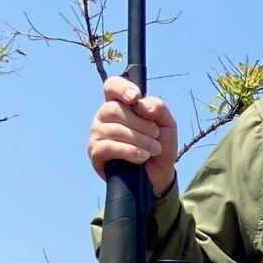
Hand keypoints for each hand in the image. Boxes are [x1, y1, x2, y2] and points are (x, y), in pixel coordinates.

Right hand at [87, 76, 178, 195]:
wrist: (158, 175)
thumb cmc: (159, 145)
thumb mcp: (166, 124)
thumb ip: (158, 108)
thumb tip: (140, 104)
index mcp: (119, 104)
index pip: (112, 86)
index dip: (121, 88)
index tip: (136, 97)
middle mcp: (104, 116)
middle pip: (115, 109)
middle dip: (141, 124)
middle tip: (155, 135)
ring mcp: (97, 134)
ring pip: (115, 129)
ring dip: (141, 140)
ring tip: (154, 149)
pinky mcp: (96, 152)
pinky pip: (110, 147)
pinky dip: (130, 151)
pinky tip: (142, 157)